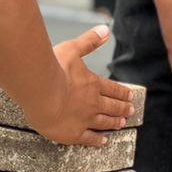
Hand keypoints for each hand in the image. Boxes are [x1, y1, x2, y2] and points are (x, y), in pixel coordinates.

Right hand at [24, 24, 138, 144]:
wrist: (40, 92)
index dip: (123, 93)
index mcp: (93, 84)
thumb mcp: (71, 49)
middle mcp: (92, 102)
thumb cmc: (52, 70)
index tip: (130, 96)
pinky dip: (98, 140)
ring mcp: (84, 119)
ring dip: (114, 123)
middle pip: (112, 106)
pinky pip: (90, 138)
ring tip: (121, 123)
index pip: (113, 89)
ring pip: (104, 122)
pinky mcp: (73, 133)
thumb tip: (105, 29)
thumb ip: (89, 41)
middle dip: (123, 108)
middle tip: (131, 111)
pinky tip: (103, 141)